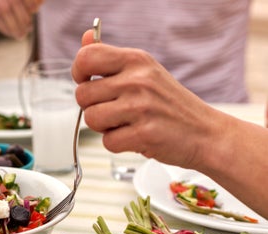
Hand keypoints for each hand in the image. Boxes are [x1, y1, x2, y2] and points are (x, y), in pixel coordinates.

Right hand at [0, 0, 42, 38]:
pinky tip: (10, 34)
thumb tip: (40, 3)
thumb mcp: (15, 1)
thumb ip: (28, 1)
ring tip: (21, 35)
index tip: (35, 11)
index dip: (30, 1)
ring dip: (15, 25)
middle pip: (15, 1)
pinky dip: (4, 27)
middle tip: (28, 30)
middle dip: (23, 17)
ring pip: (5, 9)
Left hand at [71, 30, 220, 169]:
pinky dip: (118, 144)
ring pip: (91, 119)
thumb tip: (86, 37)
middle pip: (82, 95)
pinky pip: (107, 142)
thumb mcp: (144, 71)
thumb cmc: (169, 103)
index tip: (89, 82)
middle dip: (93, 107)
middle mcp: (138, 80)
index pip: (86, 57)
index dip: (79, 72)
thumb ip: (110, 57)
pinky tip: (136, 136)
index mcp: (136, 60)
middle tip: (115, 109)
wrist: (204, 132)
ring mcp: (141, 107)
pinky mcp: (144, 133)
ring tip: (127, 123)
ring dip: (104, 127)